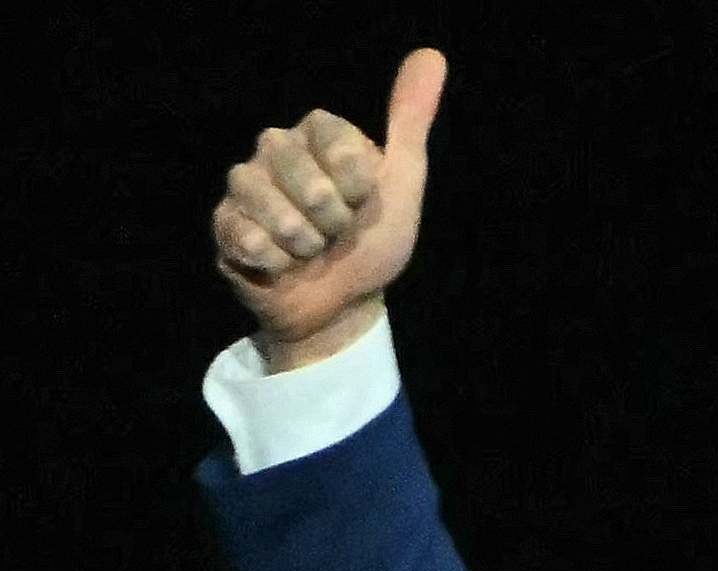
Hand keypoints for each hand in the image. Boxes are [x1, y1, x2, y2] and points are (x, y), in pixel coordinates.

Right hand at [212, 48, 447, 370]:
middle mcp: (276, 150)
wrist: (343, 304)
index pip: (333, 139)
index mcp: (317, 135)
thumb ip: (410, 122)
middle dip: (333, 218)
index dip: (356, 182)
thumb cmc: (372, 243)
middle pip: (301, 173)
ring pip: (269, 205)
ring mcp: (246, 185)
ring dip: (305, 242)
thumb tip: (432, 56)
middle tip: (338, 232)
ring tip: (312, 251)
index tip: (366, 202)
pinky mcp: (224, 223)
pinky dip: (276, 261)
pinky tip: (283, 265)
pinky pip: (246, 236)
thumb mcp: (402, 183)